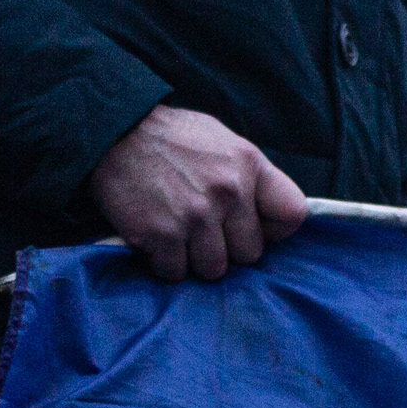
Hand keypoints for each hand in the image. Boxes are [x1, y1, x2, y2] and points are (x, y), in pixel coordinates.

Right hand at [89, 105, 306, 282]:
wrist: (113, 133)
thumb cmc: (171, 141)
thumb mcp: (222, 142)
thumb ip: (250, 177)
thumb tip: (272, 219)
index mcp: (248, 164)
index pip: (293, 214)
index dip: (274, 230)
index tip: (252, 226)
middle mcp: (228, 190)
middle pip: (249, 255)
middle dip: (227, 248)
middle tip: (201, 227)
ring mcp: (196, 215)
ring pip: (214, 270)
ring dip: (194, 259)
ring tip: (177, 231)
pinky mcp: (163, 235)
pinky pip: (176, 274)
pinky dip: (164, 263)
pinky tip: (155, 237)